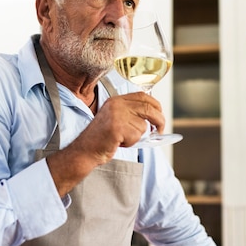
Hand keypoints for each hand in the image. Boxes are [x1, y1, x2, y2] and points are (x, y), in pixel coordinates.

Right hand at [46, 91, 163, 195]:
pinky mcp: (117, 128)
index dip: (155, 105)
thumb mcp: (115, 119)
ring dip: (137, 136)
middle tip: (160, 130)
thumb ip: (131, 113)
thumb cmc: (101, 138)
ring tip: (122, 138)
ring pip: (143, 125)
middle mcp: (117, 105)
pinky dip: (131, 142)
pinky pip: (136, 135)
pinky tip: (119, 142)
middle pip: (148, 108)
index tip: (160, 115)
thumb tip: (154, 116)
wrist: (86, 150)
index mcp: (116, 100)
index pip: (143, 96)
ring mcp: (116, 115)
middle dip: (159, 120)